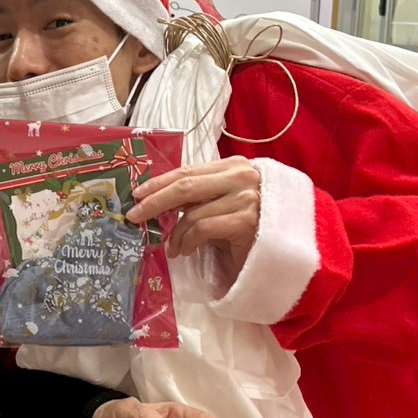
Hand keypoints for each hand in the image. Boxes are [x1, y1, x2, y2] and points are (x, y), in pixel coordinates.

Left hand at [128, 158, 261, 273]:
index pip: (188, 171)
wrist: (282, 251)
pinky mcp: (247, 221)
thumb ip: (198, 195)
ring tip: (172, 247)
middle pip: (185, 186)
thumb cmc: (248, 226)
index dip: (159, 182)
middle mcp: (241, 177)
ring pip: (192, 213)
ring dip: (175, 234)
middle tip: (135, 215)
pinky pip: (202, 229)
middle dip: (155, 201)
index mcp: (233, 166)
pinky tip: (185, 250)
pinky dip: (187, 241)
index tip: (137, 193)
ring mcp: (246, 198)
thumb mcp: (221, 203)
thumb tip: (156, 198)